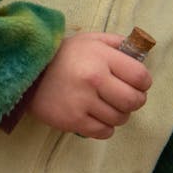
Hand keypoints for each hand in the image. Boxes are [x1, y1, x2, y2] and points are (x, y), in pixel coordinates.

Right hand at [28, 31, 152, 138]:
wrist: (29, 72)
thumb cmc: (64, 55)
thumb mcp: (91, 40)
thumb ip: (117, 44)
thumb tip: (141, 54)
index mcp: (102, 57)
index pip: (141, 77)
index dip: (143, 83)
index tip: (137, 84)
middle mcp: (94, 79)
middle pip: (134, 101)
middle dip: (135, 101)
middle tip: (127, 98)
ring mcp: (82, 102)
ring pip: (120, 118)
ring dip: (119, 115)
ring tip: (108, 106)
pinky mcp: (72, 120)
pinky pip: (103, 132)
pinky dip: (105, 128)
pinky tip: (97, 117)